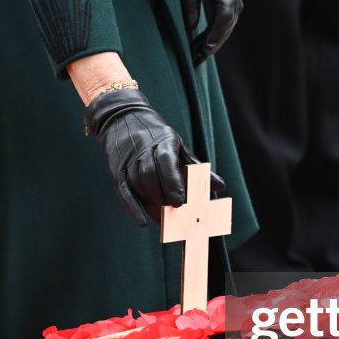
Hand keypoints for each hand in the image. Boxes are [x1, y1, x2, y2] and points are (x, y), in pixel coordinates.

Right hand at [84, 88, 191, 227]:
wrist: (122, 117)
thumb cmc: (156, 135)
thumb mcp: (177, 145)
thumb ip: (196, 167)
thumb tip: (220, 186)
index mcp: (162, 139)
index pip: (165, 160)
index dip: (172, 182)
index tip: (180, 201)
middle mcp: (142, 147)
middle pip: (149, 174)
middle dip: (162, 194)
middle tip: (173, 208)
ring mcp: (127, 159)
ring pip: (137, 183)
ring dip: (150, 201)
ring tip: (163, 214)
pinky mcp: (117, 169)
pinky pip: (123, 191)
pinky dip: (132, 207)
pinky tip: (143, 221)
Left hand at [176, 0, 240, 63]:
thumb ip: (189, 0)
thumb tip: (190, 28)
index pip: (224, 15)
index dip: (215, 35)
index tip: (204, 50)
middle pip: (228, 22)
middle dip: (213, 42)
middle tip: (197, 59)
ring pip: (228, 21)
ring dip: (215, 38)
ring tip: (199, 55)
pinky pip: (225, 16)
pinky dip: (216, 29)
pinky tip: (205, 40)